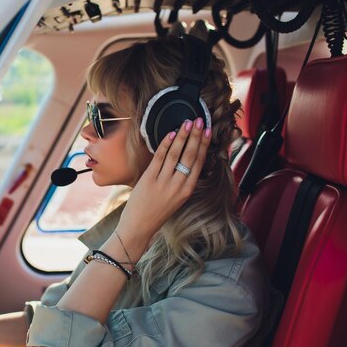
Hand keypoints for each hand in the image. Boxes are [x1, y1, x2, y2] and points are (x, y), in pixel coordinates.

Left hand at [117, 118, 211, 255]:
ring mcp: (164, 182)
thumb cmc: (156, 212)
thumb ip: (181, 181)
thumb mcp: (175, 198)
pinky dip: (166, 144)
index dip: (204, 145)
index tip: (207, 131)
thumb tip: (184, 159)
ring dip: (182, 136)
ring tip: (187, 123)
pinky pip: (160, 158)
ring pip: (176, 154)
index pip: (199, 163)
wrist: (139, 226)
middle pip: (191, 156)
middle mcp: (178, 186)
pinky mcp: (150, 179)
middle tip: (200, 120)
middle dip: (196, 136)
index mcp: (187, 190)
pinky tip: (171, 134)